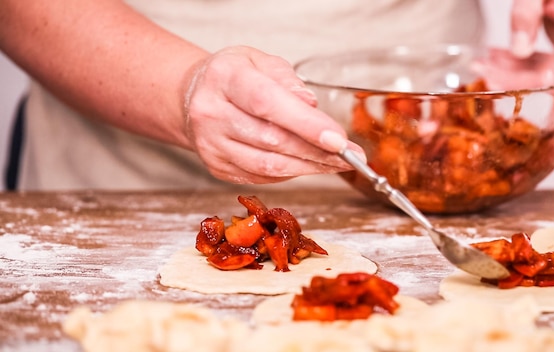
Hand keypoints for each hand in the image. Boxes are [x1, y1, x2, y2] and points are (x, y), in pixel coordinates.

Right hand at [184, 46, 364, 183]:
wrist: (192, 97)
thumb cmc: (233, 77)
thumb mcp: (259, 61)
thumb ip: (287, 81)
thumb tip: (311, 107)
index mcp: (225, 78)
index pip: (268, 104)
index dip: (306, 125)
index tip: (339, 139)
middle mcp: (211, 113)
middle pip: (272, 140)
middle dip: (317, 151)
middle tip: (349, 155)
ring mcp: (211, 144)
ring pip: (268, 165)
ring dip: (309, 167)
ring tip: (336, 164)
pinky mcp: (216, 167)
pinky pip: (261, 176)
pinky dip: (290, 173)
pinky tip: (308, 165)